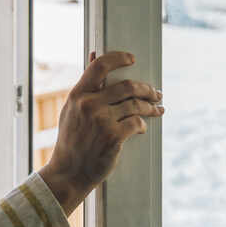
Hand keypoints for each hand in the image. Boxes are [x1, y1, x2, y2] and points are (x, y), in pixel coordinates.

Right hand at [42, 50, 163, 211]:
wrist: (69, 172)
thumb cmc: (71, 140)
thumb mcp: (71, 110)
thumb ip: (85, 85)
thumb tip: (93, 54)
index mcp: (77, 95)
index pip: (100, 66)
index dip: (119, 58)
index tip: (132, 59)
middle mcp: (89, 105)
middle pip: (127, 86)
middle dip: (146, 89)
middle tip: (155, 93)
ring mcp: (101, 121)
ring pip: (136, 105)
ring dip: (150, 106)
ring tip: (156, 109)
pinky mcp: (113, 138)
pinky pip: (136, 123)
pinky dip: (142, 124)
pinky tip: (142, 127)